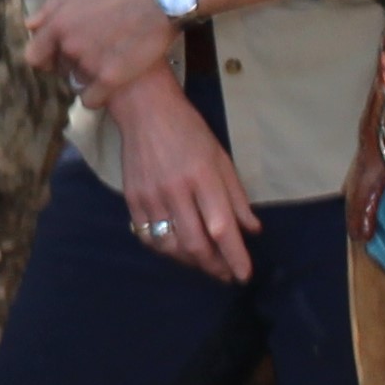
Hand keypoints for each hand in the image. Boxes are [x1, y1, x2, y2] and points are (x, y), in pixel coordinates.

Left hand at [25, 0, 178, 100]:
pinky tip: (112, 84)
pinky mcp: (109, 79)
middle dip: (72, 64)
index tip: (57, 59)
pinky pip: (90, 100)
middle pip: (59, 70)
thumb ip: (51, 10)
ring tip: (110, 62)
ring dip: (88, 78)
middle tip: (96, 53)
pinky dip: (99, 96)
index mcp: (58, 24)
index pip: (34, 56)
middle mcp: (68, 45)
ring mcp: (88, 63)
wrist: (161, 1)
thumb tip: (30, 26)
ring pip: (76, 84)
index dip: (46, 59)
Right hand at [107, 70, 258, 282]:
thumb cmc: (189, 130)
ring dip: (191, 262)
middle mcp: (176, 189)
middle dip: (214, 266)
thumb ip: (236, 196)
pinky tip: (178, 250)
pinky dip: (167, 250)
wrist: (144, 109)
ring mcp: (151, 196)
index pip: (222, 227)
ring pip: (171, 245)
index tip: (244, 275)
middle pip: (195, 243)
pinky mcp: (133, 199)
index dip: (234, 256)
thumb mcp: (221, 157)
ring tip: (205, 263)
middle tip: (226, 274)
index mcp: (203, 176)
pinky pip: (148, 237)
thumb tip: (251, 230)